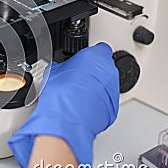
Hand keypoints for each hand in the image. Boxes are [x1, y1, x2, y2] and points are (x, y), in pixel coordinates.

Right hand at [8, 43, 119, 167]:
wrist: (66, 120)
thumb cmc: (60, 95)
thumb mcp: (54, 71)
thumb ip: (64, 65)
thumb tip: (61, 68)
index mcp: (96, 56)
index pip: (98, 47)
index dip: (88, 54)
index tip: (80, 60)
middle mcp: (109, 71)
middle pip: (103, 66)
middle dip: (92, 70)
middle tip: (76, 77)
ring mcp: (113, 89)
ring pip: (106, 83)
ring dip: (95, 86)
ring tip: (77, 93)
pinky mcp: (113, 107)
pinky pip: (105, 100)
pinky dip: (97, 101)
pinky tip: (81, 105)